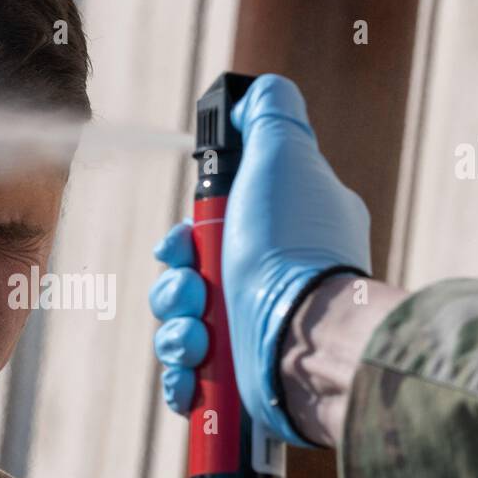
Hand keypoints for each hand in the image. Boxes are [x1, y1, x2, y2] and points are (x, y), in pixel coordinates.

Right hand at [148, 74, 371, 445]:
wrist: (303, 338)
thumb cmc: (290, 247)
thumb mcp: (284, 155)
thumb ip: (269, 114)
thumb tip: (253, 96)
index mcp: (279, 238)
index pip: (210, 233)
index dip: (183, 239)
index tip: (182, 243)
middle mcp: (270, 285)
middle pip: (187, 282)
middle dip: (174, 289)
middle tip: (191, 293)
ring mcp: (256, 336)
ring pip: (182, 330)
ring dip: (175, 335)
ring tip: (196, 342)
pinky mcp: (242, 382)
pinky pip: (191, 377)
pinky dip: (184, 377)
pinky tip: (194, 376)